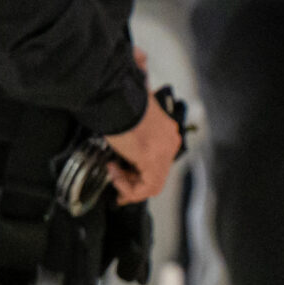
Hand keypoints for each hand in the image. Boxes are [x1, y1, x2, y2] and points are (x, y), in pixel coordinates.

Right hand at [103, 88, 180, 203]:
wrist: (116, 97)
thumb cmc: (121, 107)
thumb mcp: (133, 124)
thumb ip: (136, 141)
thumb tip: (126, 156)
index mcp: (168, 133)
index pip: (159, 163)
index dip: (140, 174)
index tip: (122, 175)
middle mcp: (171, 142)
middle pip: (157, 174)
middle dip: (134, 181)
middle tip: (115, 180)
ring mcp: (164, 151)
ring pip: (153, 184)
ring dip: (129, 184)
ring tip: (112, 172)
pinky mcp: (152, 158)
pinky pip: (147, 187)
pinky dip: (128, 187)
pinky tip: (114, 173)